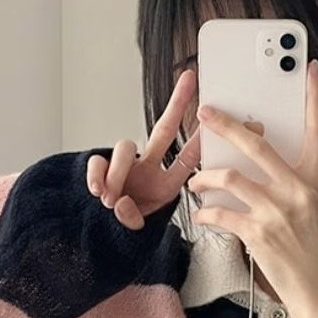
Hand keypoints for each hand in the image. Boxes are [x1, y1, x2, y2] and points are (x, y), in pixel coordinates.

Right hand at [86, 69, 201, 229]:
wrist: (100, 237)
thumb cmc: (123, 232)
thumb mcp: (136, 229)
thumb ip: (131, 219)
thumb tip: (121, 204)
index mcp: (165, 184)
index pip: (188, 158)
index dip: (202, 140)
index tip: (221, 117)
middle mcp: (148, 168)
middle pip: (164, 129)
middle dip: (177, 104)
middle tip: (190, 81)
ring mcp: (125, 166)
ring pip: (125, 148)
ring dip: (119, 172)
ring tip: (111, 198)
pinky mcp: (101, 167)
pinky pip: (98, 161)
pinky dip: (97, 175)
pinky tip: (97, 191)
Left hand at [187, 58, 317, 309]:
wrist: (317, 290)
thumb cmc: (315, 250)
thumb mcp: (317, 209)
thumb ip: (296, 183)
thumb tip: (265, 163)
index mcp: (315, 180)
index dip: (315, 97)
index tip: (309, 70)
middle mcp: (298, 190)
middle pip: (257, 145)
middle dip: (226, 126)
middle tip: (205, 114)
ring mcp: (277, 211)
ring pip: (230, 177)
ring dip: (205, 178)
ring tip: (196, 182)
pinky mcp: (258, 234)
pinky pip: (221, 213)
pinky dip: (206, 213)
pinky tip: (201, 215)